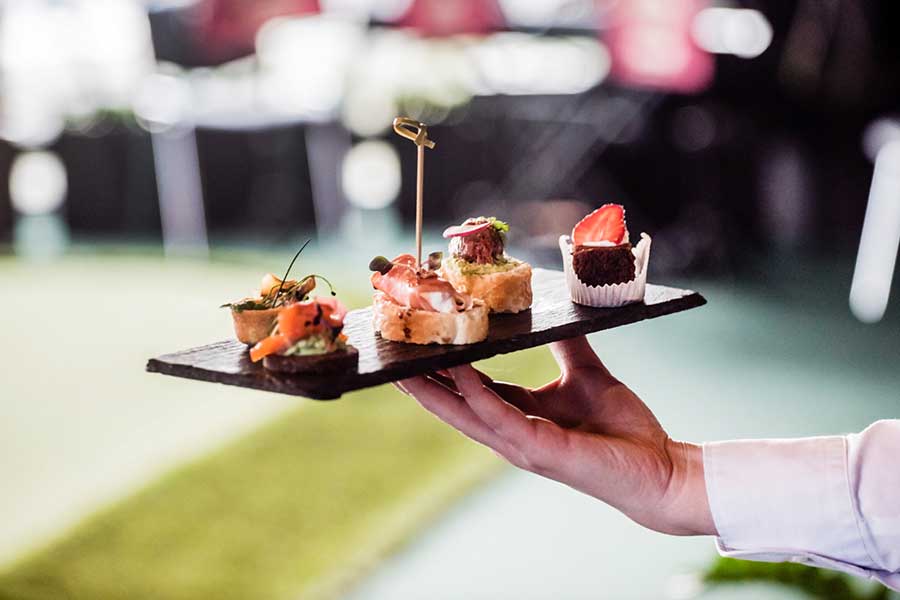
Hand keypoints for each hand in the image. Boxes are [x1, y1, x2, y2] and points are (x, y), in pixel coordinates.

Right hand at [396, 336, 716, 535]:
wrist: (658, 466)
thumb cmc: (622, 429)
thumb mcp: (586, 374)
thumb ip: (566, 345)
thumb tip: (553, 311)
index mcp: (519, 414)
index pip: (469, 389)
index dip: (442, 369)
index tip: (417, 344)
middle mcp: (512, 432)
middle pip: (454, 405)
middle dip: (420, 384)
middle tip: (388, 358)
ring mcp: (522, 444)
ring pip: (466, 414)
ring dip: (435, 391)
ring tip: (406, 366)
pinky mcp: (542, 449)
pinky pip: (502, 418)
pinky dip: (479, 396)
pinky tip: (463, 373)